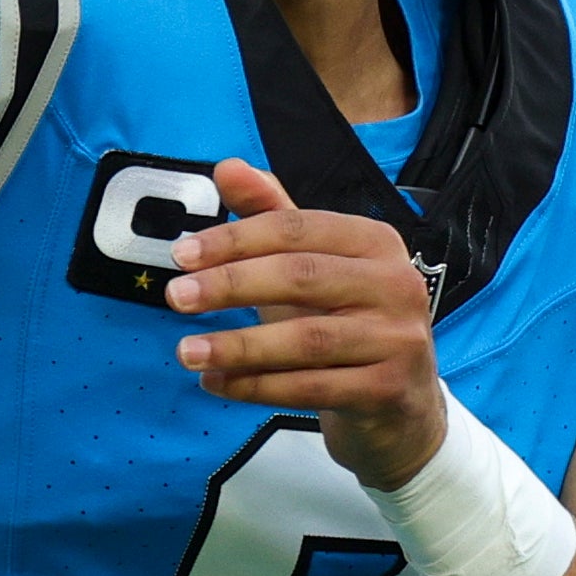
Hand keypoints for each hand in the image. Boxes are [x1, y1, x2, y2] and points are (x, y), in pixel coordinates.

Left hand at [166, 159, 444, 486]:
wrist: (399, 408)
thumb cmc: (345, 325)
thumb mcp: (310, 268)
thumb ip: (271, 216)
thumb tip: (226, 167)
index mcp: (376, 242)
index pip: (297, 229)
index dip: (235, 238)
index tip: (181, 255)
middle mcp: (396, 283)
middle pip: (301, 276)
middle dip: (230, 285)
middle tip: (176, 298)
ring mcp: (398, 339)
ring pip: (305, 339)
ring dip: (237, 345)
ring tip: (186, 351)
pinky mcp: (389, 390)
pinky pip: (310, 387)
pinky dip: (255, 386)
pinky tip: (216, 383)